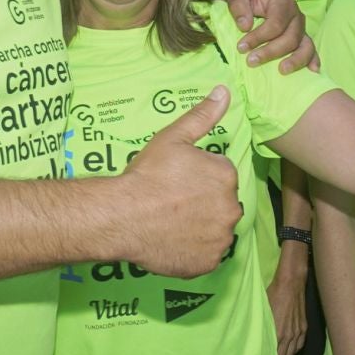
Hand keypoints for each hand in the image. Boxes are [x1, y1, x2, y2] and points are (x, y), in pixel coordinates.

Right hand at [117, 87, 241, 278]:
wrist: (123, 215)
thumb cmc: (147, 175)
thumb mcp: (173, 138)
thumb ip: (202, 116)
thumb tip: (224, 91)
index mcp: (226, 175)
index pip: (220, 176)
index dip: (198, 179)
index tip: (178, 183)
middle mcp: (231, 207)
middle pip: (221, 204)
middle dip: (203, 204)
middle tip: (173, 204)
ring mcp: (221, 238)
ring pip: (215, 231)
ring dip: (201, 228)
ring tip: (172, 224)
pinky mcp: (208, 263)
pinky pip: (206, 256)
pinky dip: (193, 251)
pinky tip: (173, 242)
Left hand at [209, 0, 316, 72]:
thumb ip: (238, 6)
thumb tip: (245, 26)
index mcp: (283, 2)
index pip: (276, 24)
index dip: (259, 37)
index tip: (241, 47)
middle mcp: (296, 16)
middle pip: (290, 38)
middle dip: (271, 52)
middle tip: (251, 61)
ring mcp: (300, 28)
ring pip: (305, 46)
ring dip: (295, 60)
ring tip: (282, 70)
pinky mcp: (300, 38)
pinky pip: (310, 50)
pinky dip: (312, 60)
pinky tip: (312, 71)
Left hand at [266, 262, 307, 354]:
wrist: (291, 284)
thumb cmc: (273, 295)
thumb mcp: (264, 311)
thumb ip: (263, 327)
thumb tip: (257, 337)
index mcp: (277, 333)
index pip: (273, 354)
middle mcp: (289, 335)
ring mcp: (298, 332)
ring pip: (292, 353)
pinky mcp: (304, 327)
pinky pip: (300, 345)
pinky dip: (295, 349)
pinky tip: (290, 348)